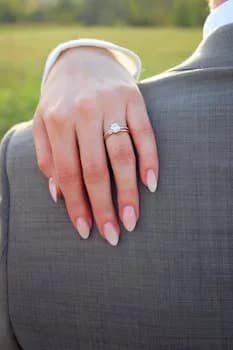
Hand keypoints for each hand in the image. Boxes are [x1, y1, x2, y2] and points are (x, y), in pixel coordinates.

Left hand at [33, 47, 158, 245]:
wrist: (82, 59)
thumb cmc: (60, 99)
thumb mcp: (42, 122)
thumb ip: (46, 157)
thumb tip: (58, 194)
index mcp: (57, 121)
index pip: (68, 174)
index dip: (76, 206)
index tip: (86, 230)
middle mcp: (84, 113)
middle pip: (95, 170)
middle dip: (104, 207)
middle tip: (113, 235)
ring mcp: (111, 105)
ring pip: (122, 156)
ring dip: (128, 192)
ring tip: (132, 220)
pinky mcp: (134, 99)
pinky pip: (145, 133)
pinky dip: (150, 160)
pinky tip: (151, 184)